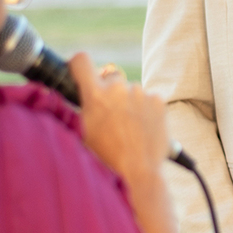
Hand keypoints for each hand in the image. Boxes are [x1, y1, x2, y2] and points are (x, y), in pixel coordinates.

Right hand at [74, 54, 169, 194]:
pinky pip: (148, 98)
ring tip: (128, 128)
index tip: (80, 72)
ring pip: (130, 89)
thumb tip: (74, 95)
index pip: (81, 60)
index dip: (79, 65)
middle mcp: (118, 89)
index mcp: (95, 95)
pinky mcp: (158, 100)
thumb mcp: (81, 131)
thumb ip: (79, 107)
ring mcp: (140, 93)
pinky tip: (142, 128)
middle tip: (109, 114)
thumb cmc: (105, 156)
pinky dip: (145, 109)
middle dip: (108, 91)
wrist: (137, 172)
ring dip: (128, 101)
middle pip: (110, 77)